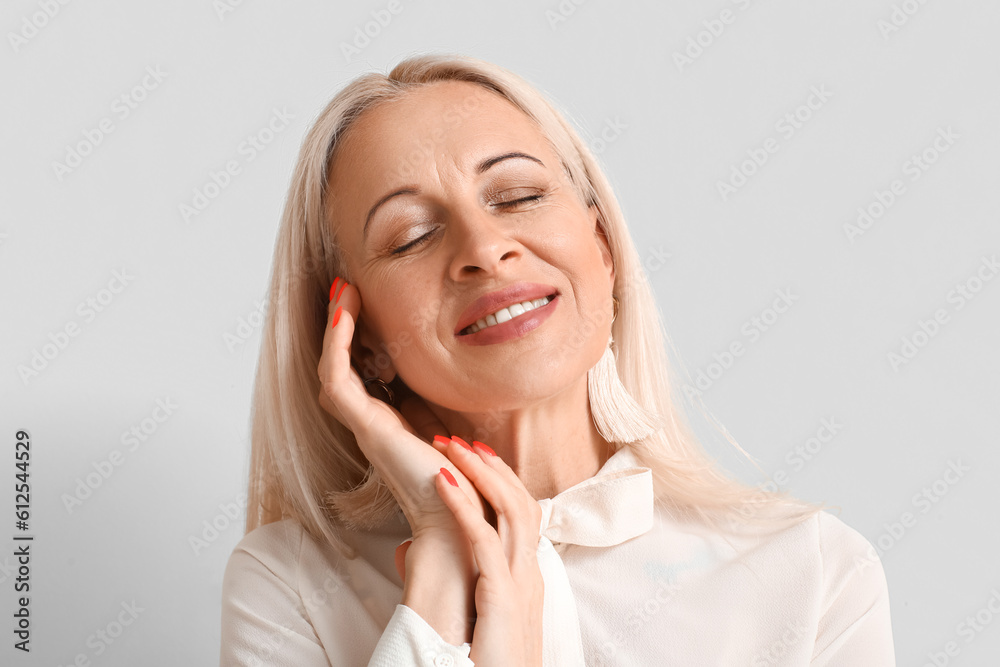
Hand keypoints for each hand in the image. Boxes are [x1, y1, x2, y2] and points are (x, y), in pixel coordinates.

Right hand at [317, 278, 485, 533]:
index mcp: (388, 423)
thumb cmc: (463, 481)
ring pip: (332, 369)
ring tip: (342, 291)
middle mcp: (371, 423)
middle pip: (339, 367)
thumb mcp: (451, 427)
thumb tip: (449, 377)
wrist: (460, 519)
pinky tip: (346, 314)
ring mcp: (366, 425)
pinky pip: (338, 379)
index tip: (362, 302)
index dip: (355, 338)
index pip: (360, 373)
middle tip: (344, 289)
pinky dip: (337, 345)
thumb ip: (442, 406)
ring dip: (334, 328)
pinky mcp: (368, 427)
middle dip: (338, 327)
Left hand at [434, 438, 544, 666]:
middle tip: (462, 438)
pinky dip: (464, 506)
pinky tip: (442, 481)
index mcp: (525, 579)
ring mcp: (521, 585)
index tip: (472, 456)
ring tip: (451, 446)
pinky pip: (485, 541)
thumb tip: (407, 550)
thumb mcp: (471, 617)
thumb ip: (445, 578)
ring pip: (511, 511)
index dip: (499, 482)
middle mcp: (529, 576)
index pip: (521, 516)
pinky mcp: (503, 599)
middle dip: (492, 467)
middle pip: (522, 503)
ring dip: (480, 474)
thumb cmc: (483, 666)